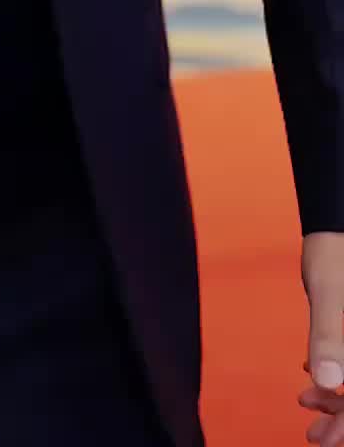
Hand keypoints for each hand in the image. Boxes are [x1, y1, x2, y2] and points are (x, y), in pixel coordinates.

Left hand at [299, 232, 343, 442]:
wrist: (335, 220)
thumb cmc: (334, 251)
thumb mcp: (329, 294)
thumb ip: (329, 337)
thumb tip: (329, 383)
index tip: (328, 439)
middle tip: (314, 436)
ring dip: (340, 400)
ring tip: (305, 404)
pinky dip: (337, 376)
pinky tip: (310, 377)